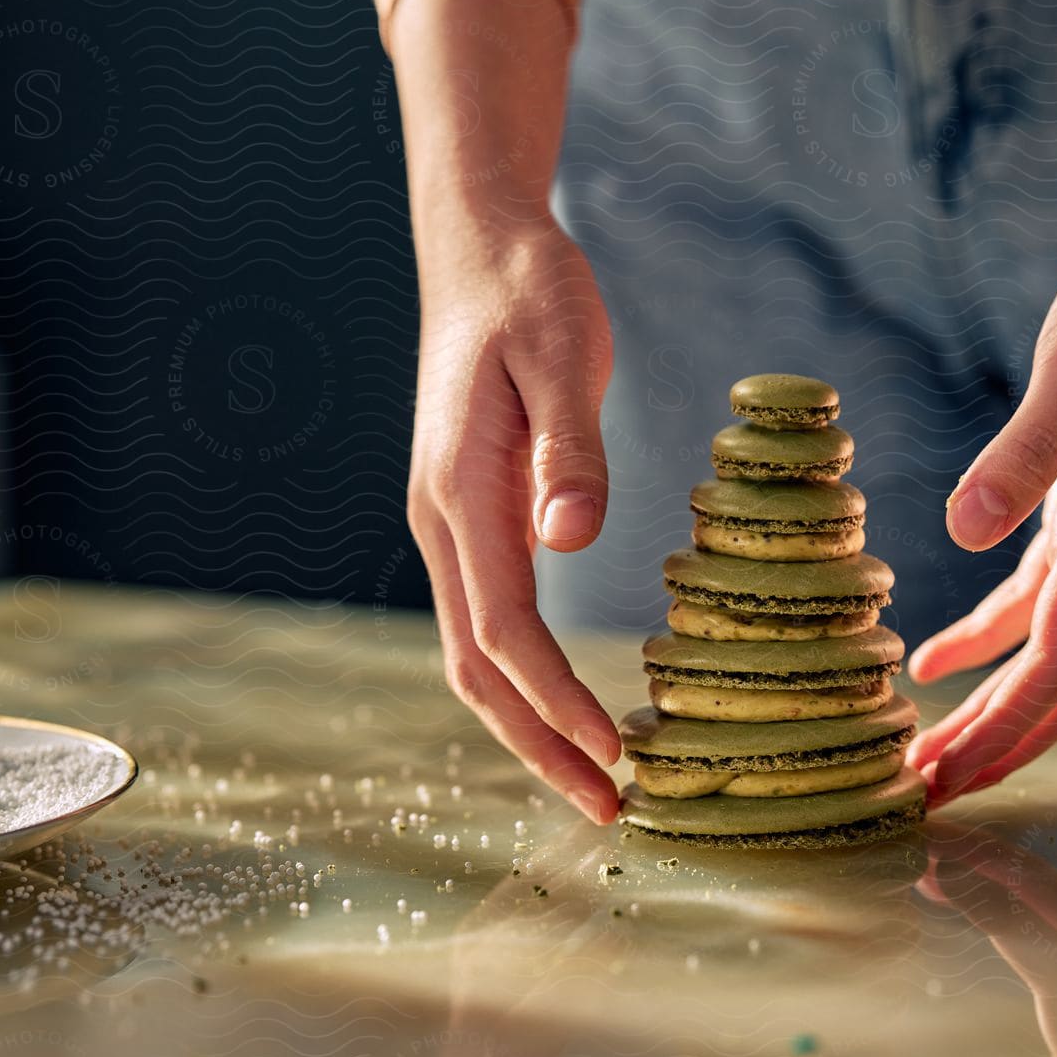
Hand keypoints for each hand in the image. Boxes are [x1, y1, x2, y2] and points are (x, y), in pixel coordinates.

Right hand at [406, 214, 621, 822]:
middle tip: (610, 805)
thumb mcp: (562, 354)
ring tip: (595, 772)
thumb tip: (571, 539)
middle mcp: (441, 521)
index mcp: (460, 492)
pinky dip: (523, 678)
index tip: (615, 755)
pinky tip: (566, 696)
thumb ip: (570, 447)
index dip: (555, 703)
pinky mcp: (469, 515)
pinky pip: (487, 619)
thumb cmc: (528, 294)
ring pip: (473, 654)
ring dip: (526, 722)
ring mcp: (448, 522)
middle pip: (475, 669)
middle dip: (537, 745)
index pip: (504, 631)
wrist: (480, 251)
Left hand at [906, 217, 1056, 805]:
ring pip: (1049, 656)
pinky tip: (928, 660)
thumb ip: (1023, 450)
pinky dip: (984, 642)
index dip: (1001, 732)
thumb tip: (960, 533)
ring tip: (926, 759)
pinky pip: (1033, 604)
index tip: (945, 783)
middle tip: (924, 802)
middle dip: (997, 749)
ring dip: (992, 712)